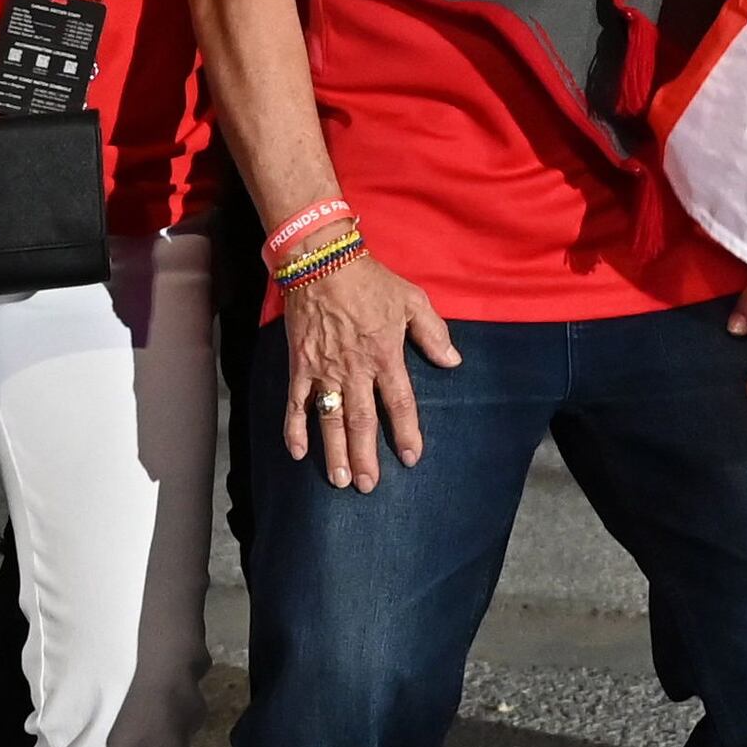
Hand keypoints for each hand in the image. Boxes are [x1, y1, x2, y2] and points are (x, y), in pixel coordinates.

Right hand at [277, 252, 462, 491]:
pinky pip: (295, 403)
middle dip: (365, 456)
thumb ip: (434, 334)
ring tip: (338, 480)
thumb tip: (453, 363)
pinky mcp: (300, 365)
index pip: (399, 403)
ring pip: (330, 419)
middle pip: (362, 422)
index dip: (406, 432)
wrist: (322, 261)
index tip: (411, 457)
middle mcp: (355, 369)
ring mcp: (324, 370)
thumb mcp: (413, 300)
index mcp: (385, 355)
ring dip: (334, 451)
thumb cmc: (371, 281)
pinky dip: (293, 428)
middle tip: (367, 485)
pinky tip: (296, 453)